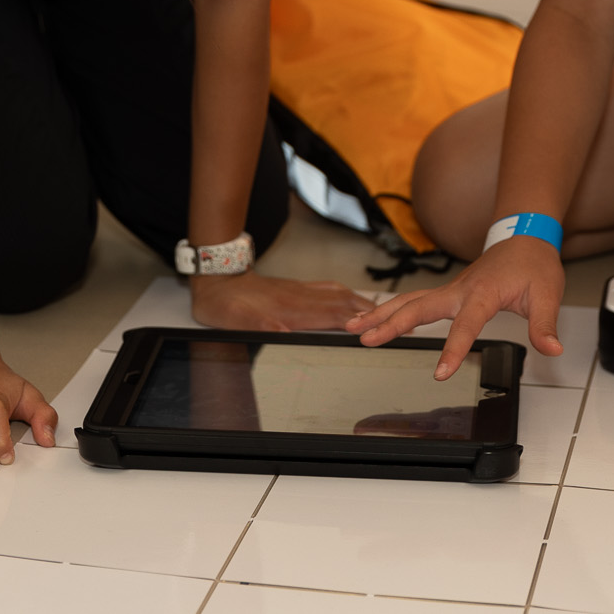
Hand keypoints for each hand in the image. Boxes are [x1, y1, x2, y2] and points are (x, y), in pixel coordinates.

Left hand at [188, 270, 374, 330]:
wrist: (217, 280)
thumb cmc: (226, 305)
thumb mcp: (237, 321)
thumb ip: (261, 325)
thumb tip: (282, 333)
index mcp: (290, 310)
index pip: (334, 316)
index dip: (360, 322)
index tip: (382, 326)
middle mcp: (300, 298)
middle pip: (345, 304)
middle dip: (372, 313)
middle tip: (397, 320)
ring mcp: (299, 291)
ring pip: (339, 294)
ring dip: (363, 302)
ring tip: (384, 311)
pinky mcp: (295, 288)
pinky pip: (327, 289)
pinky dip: (345, 294)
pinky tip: (351, 297)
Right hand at [345, 236, 563, 380]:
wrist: (525, 236)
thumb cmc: (534, 264)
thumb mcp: (547, 294)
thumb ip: (545, 324)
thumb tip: (553, 349)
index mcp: (483, 293)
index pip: (466, 325)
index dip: (453, 349)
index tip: (440, 373)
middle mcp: (460, 290)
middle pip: (419, 308)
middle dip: (391, 324)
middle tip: (365, 338)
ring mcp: (450, 290)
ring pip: (409, 302)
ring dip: (381, 314)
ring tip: (352, 327)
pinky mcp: (447, 293)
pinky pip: (414, 301)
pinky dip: (390, 309)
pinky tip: (370, 318)